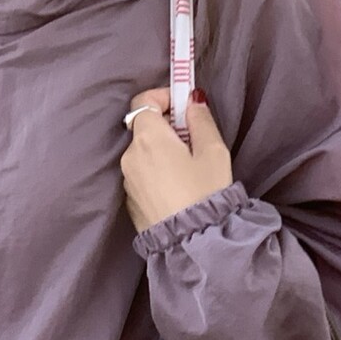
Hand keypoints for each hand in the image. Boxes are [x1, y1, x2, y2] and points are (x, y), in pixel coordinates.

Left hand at [121, 87, 232, 233]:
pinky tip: (176, 188)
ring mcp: (127, 181)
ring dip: (160, 151)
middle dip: (165, 127)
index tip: (182, 107)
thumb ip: (201, 119)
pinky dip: (155, 172)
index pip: (142, 101)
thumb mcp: (213, 151)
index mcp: (148, 138)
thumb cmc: (205, 193)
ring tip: (187, 168)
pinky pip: (141, 175)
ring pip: (142, 153)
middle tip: (192, 139)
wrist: (191, 242)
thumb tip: (192, 101)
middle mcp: (130, 156)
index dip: (162, 97)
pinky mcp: (130, 201)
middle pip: (143, 128)